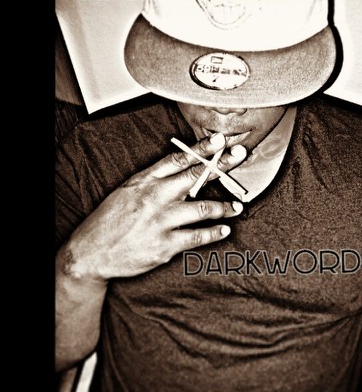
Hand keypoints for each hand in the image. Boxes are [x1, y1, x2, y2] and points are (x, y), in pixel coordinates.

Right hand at [63, 133, 246, 281]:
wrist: (91, 252)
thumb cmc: (111, 219)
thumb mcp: (128, 191)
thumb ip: (155, 180)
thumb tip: (183, 168)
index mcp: (145, 181)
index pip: (178, 159)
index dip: (202, 148)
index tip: (220, 139)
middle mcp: (155, 198)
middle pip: (195, 177)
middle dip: (221, 165)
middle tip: (240, 155)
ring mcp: (161, 222)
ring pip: (202, 209)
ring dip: (224, 206)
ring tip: (237, 206)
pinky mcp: (165, 245)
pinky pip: (197, 237)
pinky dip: (214, 233)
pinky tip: (224, 229)